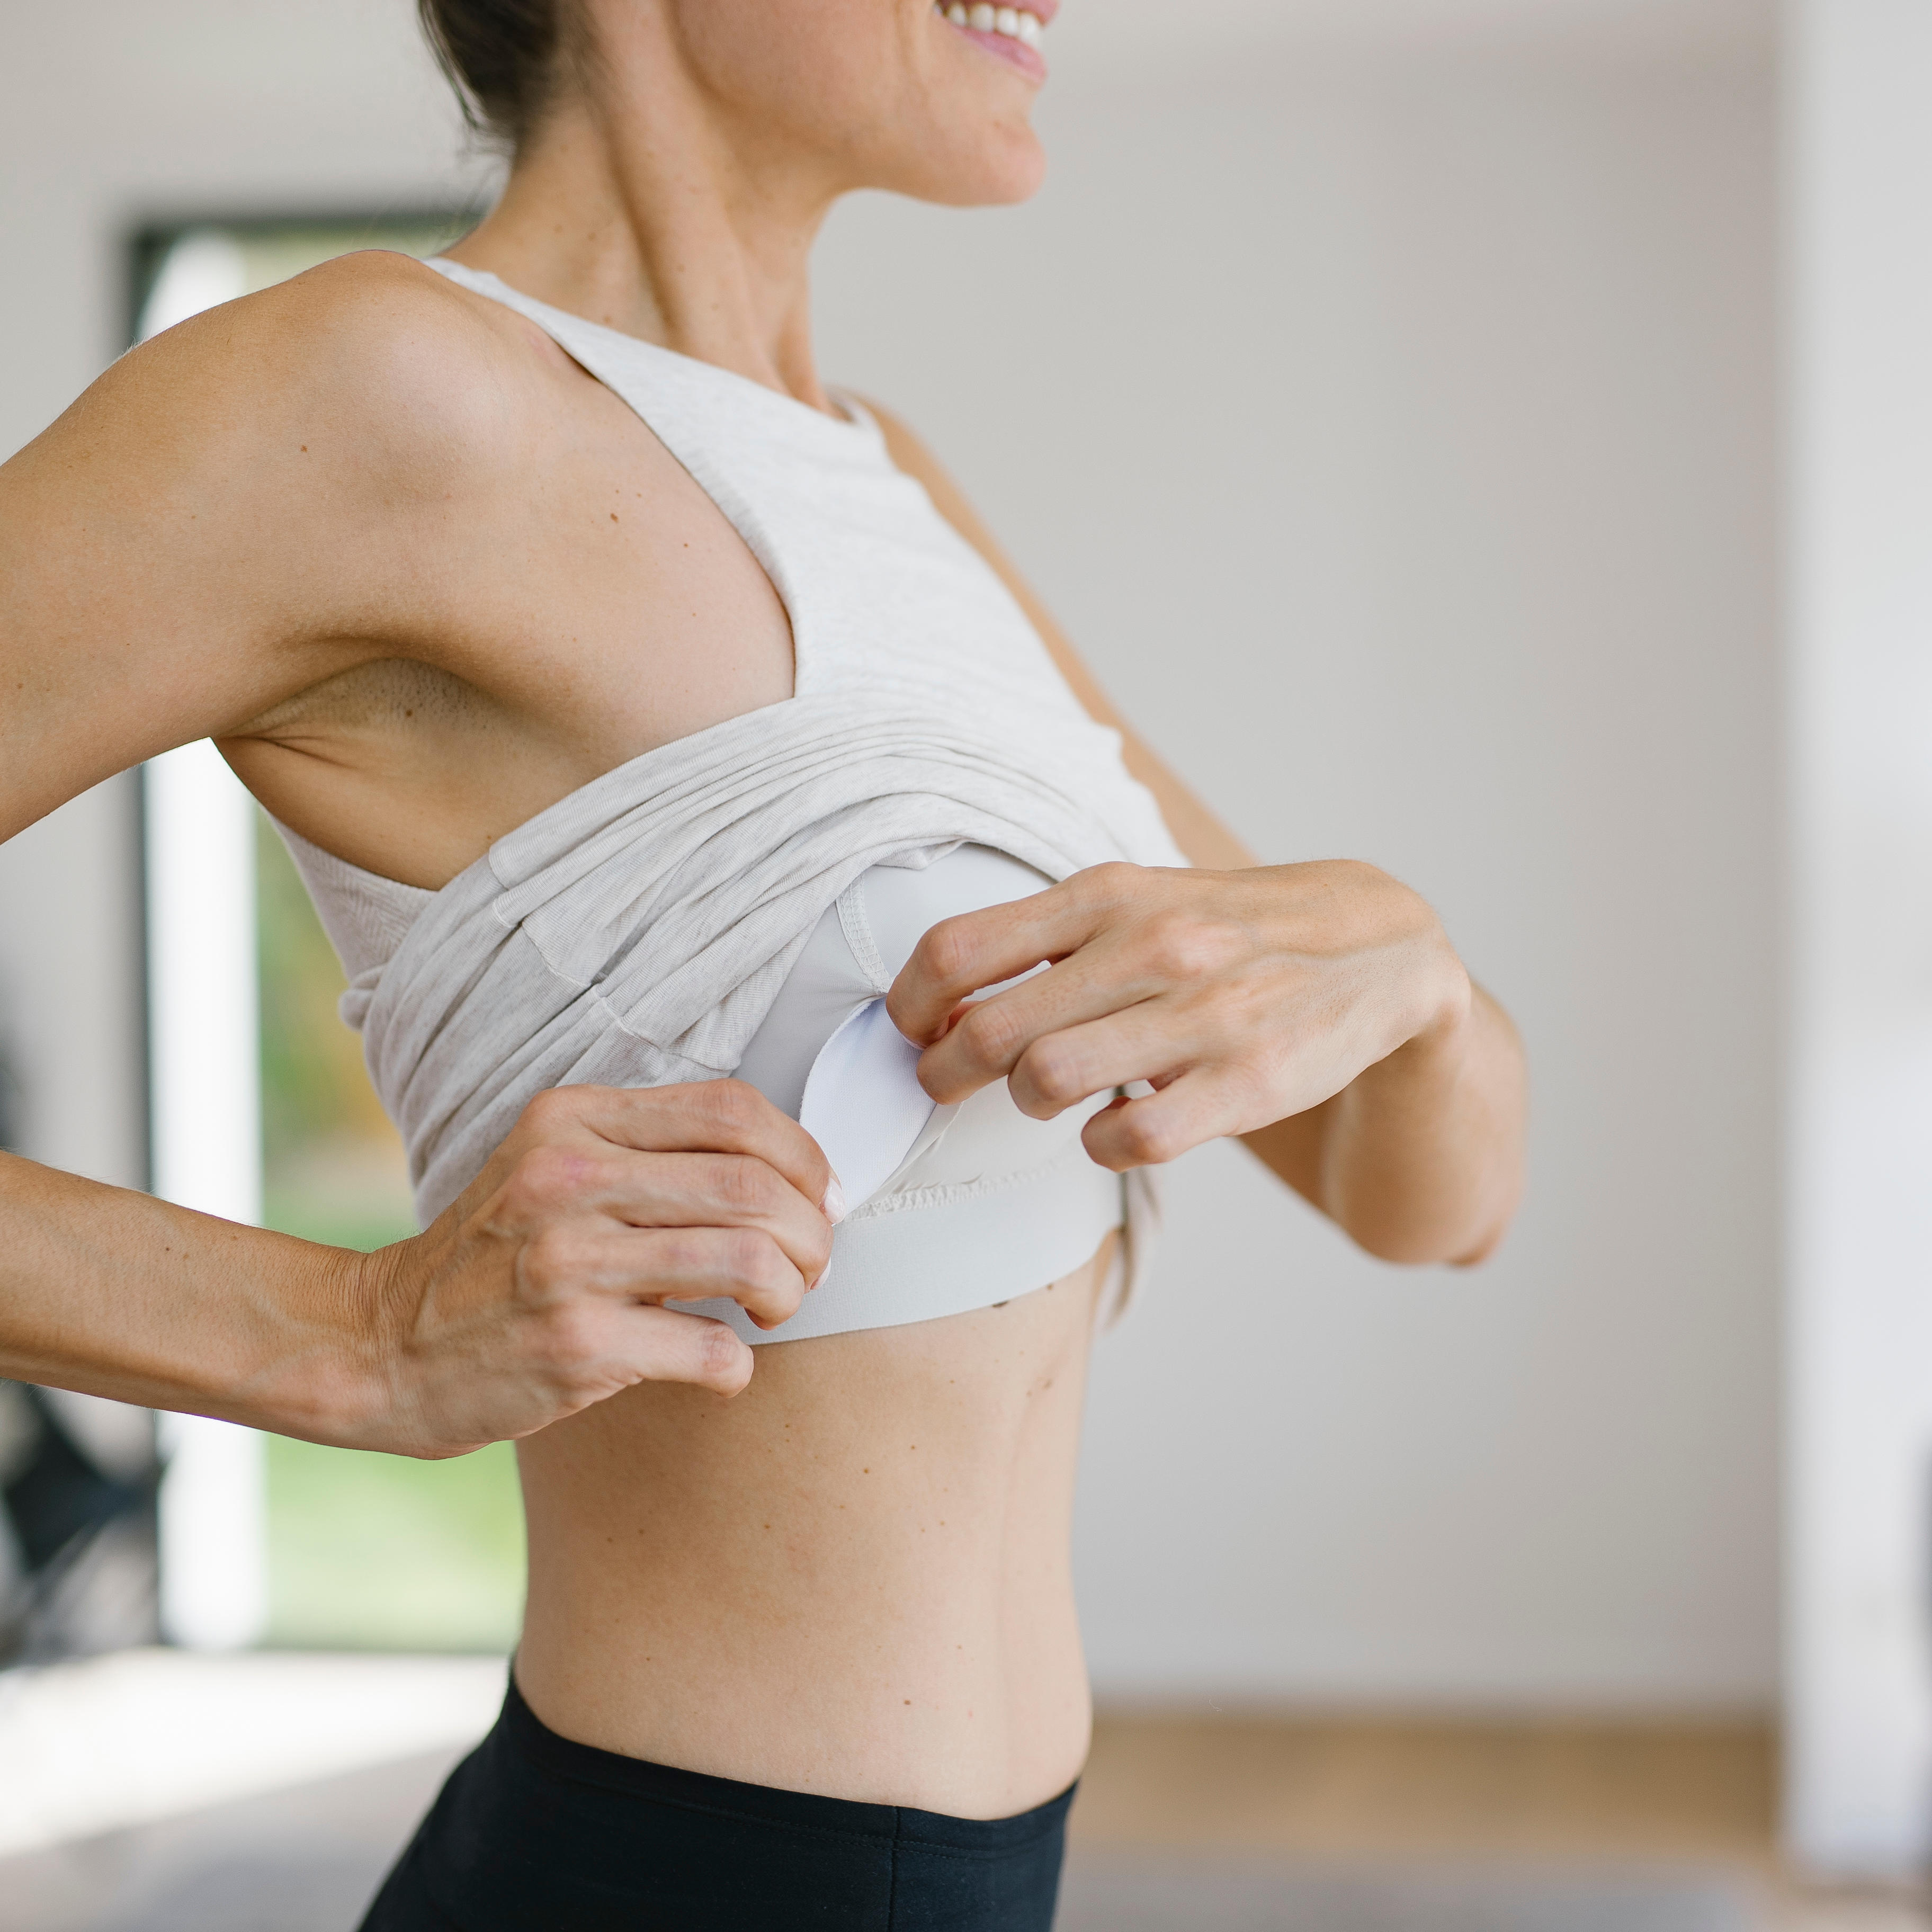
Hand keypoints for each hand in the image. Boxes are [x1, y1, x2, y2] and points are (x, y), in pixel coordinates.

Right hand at [336, 1082, 835, 1456]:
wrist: (385, 1344)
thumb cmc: (498, 1255)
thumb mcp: (554, 1166)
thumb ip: (652, 1150)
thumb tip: (792, 1173)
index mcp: (573, 1119)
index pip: (734, 1108)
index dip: (803, 1155)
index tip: (820, 1198)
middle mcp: (569, 1179)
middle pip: (755, 1184)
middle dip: (811, 1233)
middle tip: (810, 1266)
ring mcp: (569, 1262)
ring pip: (749, 1261)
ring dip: (790, 1293)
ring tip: (775, 1309)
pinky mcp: (576, 1345)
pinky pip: (712, 1349)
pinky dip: (738, 1364)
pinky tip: (718, 1363)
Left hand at [887, 861, 1471, 1172]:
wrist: (1376, 948)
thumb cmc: (1228, 931)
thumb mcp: (1140, 900)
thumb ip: (1047, 938)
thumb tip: (936, 997)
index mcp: (1110, 894)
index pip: (959, 949)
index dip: (909, 1004)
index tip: (911, 1028)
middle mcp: (1153, 946)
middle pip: (988, 1031)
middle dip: (944, 1073)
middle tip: (944, 1084)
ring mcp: (1203, 1015)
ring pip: (1048, 1082)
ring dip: (1028, 1102)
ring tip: (1044, 1094)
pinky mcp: (1248, 1082)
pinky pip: (1129, 1140)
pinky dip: (1104, 1144)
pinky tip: (1116, 1126)